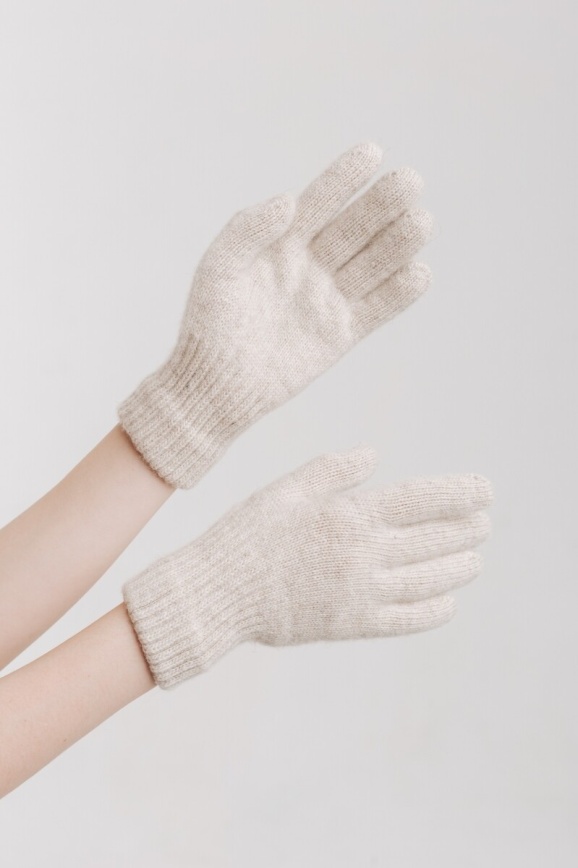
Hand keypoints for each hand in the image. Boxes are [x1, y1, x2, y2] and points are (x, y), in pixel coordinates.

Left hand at [119, 144, 432, 487]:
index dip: (344, 177)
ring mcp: (329, 298)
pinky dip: (400, 293)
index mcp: (281, 242)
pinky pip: (378, 309)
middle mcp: (311, 265)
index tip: (371, 152)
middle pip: (355, 227)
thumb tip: (288, 199)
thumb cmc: (209, 323)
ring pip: (373, 263)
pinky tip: (420, 273)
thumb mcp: (218, 268)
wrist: (216, 383)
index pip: (318, 201)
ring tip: (422, 220)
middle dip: (383, 203)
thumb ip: (247, 229)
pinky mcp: (342, 333)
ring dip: (399, 242)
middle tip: (411, 180)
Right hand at [123, 447, 492, 688]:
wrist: (217, 595)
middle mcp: (361, 554)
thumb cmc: (247, 536)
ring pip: (426, 581)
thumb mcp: (285, 489)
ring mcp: (359, 593)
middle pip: (431, 540)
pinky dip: (432, 611)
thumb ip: (332, 470)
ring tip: (476, 560)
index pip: (418, 501)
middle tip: (486, 523)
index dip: (457, 494)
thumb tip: (374, 454)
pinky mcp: (351, 624)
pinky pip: (405, 620)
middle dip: (465, 530)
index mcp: (348, 515)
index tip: (485, 490)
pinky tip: (449, 603)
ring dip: (458, 569)